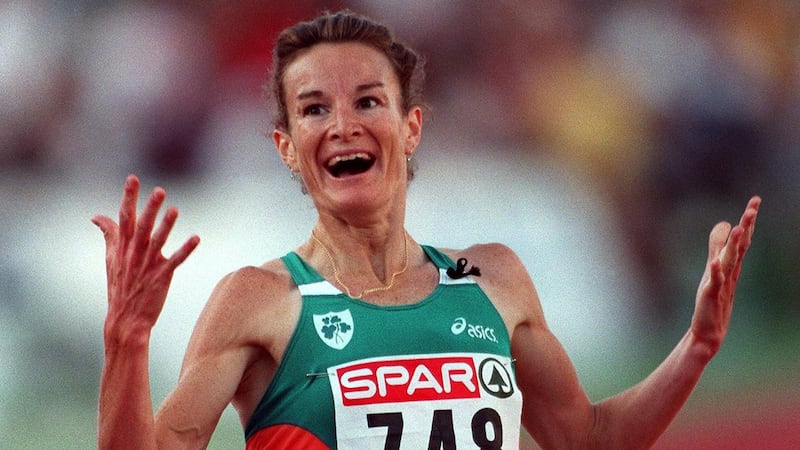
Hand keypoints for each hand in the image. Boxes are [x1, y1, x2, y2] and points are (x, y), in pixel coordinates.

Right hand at [92, 175, 199, 343]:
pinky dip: (185, 250)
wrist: (125, 319)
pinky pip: (175, 261)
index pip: (124, 217)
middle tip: (159, 190)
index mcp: (122, 247)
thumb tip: (96, 216)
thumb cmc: (120, 286)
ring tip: (175, 210)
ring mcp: (147, 265)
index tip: (133, 178)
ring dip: (166, 226)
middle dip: (150, 208)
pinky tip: (196, 238)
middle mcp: (133, 254)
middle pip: (141, 226)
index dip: (129, 197)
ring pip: (157, 241)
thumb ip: (109, 234)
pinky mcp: (161, 277)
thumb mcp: (111, 258)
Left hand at [690, 196, 759, 354]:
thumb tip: (725, 224)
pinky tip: (715, 262)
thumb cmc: (713, 300)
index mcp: (731, 265)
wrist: (708, 331)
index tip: (756, 200)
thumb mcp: (715, 268)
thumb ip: (718, 246)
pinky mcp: (711, 295)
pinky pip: (714, 282)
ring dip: (735, 245)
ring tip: (740, 227)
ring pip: (730, 261)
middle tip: (754, 206)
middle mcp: (730, 272)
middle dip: (747, 226)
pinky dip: (715, 272)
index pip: (743, 239)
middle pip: (740, 246)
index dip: (749, 220)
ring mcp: (722, 283)